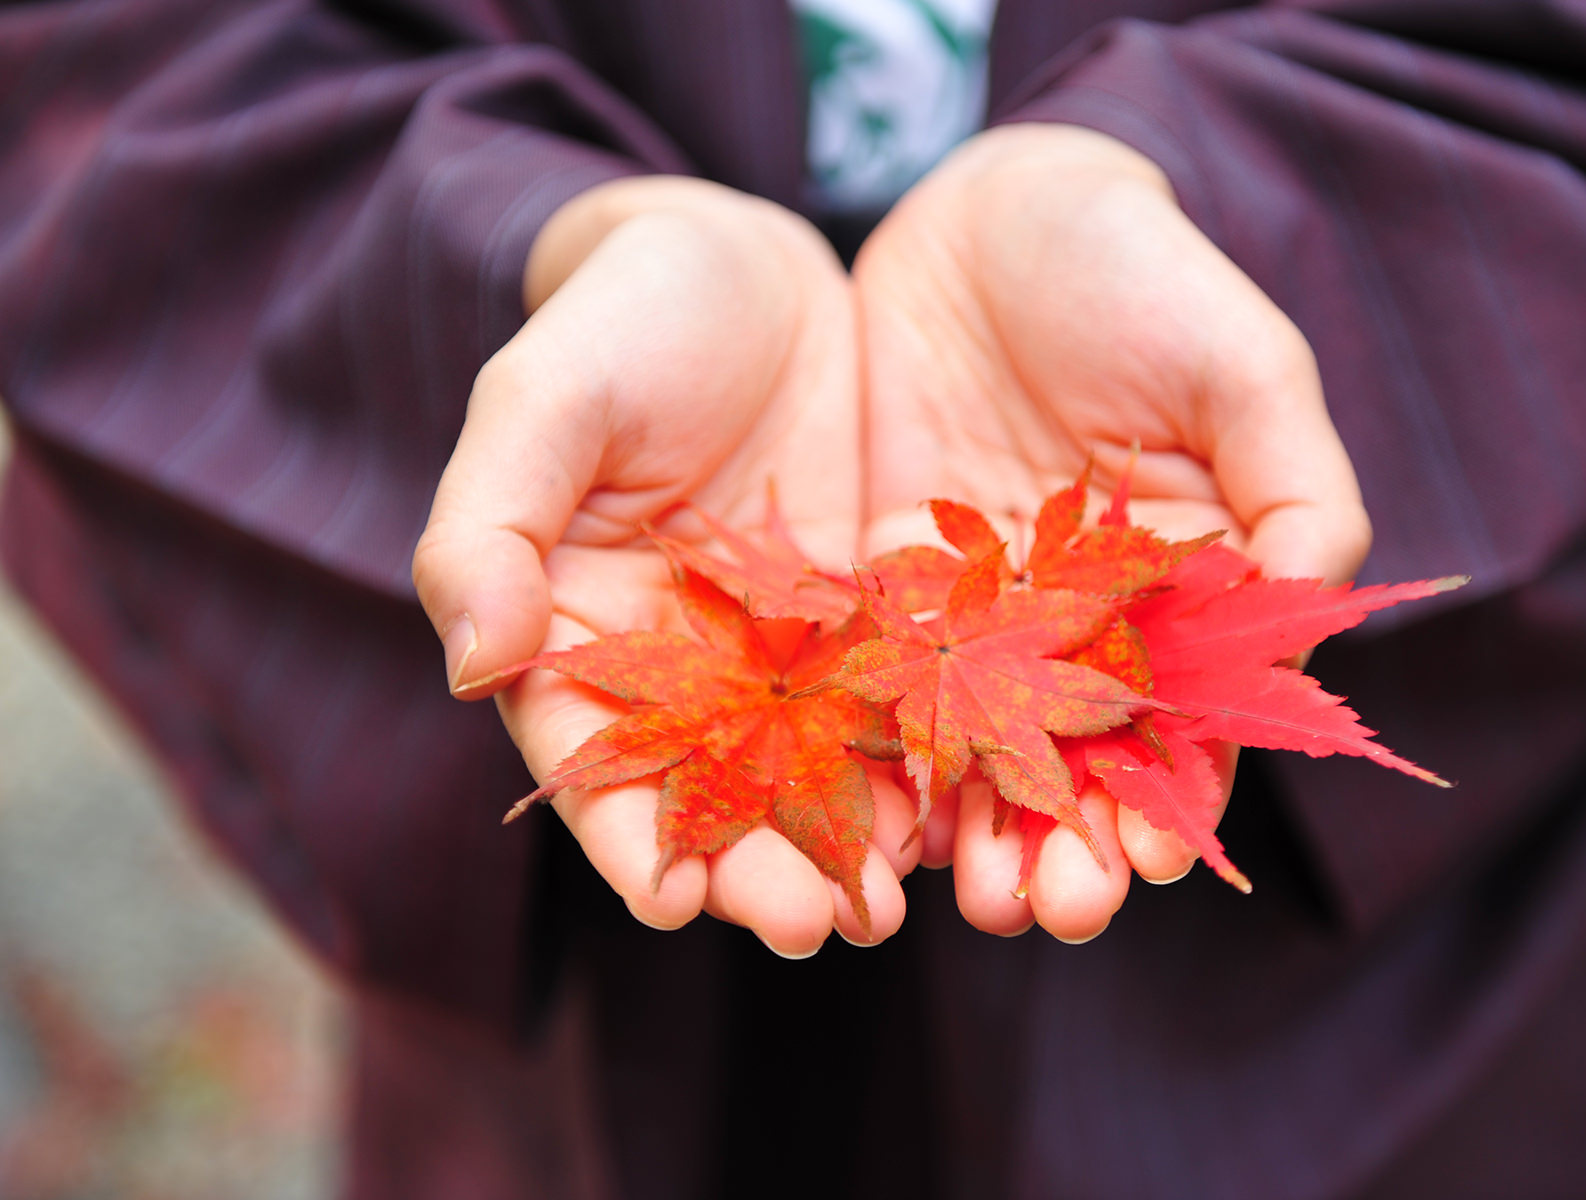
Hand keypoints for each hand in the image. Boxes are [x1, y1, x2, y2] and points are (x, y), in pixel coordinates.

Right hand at [413, 177, 917, 956]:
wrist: (741, 264)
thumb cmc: (620, 322)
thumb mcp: (542, 403)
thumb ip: (491, 527)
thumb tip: (467, 665)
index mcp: (579, 636)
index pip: (591, 763)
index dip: (626, 839)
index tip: (672, 903)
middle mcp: (682, 669)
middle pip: (713, 793)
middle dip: (759, 868)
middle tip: (818, 928)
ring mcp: (781, 651)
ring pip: (812, 772)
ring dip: (848, 844)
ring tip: (893, 904)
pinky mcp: (869, 617)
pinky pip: (894, 704)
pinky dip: (921, 759)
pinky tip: (961, 809)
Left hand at [856, 124, 1370, 940]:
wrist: (994, 211)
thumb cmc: (1140, 274)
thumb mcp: (1239, 360)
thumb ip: (1292, 478)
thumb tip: (1320, 593)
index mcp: (1186, 592)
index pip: (1194, 724)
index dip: (1179, 798)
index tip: (1154, 864)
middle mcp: (1084, 626)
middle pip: (1085, 763)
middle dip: (1072, 845)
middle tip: (1049, 911)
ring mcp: (981, 616)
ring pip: (983, 752)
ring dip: (978, 832)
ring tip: (966, 900)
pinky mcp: (887, 584)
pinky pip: (883, 685)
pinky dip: (883, 756)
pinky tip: (874, 816)